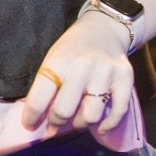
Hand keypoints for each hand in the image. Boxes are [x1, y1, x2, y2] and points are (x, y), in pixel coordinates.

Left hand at [21, 10, 134, 132]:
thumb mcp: (52, 61)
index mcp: (58, 63)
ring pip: (91, 116)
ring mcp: (105, 73)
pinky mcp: (125, 78)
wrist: (104, 28)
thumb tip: (39, 122)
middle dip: (57, 122)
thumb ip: (46, 89)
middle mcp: (82, 68)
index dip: (31, 118)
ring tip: (78, 119)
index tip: (30, 125)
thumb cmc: (72, 49)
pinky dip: (108, 124)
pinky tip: (101, 126)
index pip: (38, 100)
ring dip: (81, 123)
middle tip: (56, 121)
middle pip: (64, 111)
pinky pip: (117, 112)